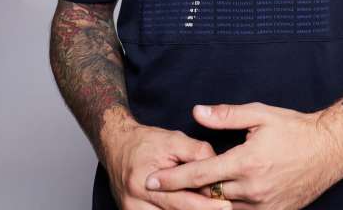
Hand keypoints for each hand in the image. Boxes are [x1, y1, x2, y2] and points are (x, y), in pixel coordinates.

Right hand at [104, 122, 233, 209]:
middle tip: (225, 209)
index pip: (183, 200)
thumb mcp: (173, 139)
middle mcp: (135, 203)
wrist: (116, 145)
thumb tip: (218, 166)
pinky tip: (193, 207)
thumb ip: (197, 152)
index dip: (207, 204)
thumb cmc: (146, 141)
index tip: (226, 204)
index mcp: (145, 182)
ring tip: (211, 207)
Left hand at [143, 102, 342, 209]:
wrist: (329, 150)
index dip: (173, 179)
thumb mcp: (259, 114)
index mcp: (246, 162)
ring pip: (223, 209)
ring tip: (189, 193)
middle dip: (185, 192)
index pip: (200, 175)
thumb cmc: (294, 128)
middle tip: (165, 185)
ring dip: (206, 201)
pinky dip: (227, 207)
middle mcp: (253, 189)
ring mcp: (264, 205)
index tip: (151, 181)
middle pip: (208, 196)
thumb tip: (197, 112)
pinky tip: (218, 199)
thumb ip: (226, 115)